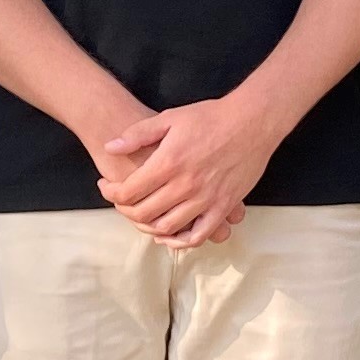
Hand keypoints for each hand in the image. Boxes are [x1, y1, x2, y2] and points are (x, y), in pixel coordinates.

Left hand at [97, 93, 279, 248]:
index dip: (111, 193)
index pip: (128, 191)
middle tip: (121, 202)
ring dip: (147, 227)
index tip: (106, 187)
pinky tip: (169, 236)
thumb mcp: (169, 118)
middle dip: (125, 211)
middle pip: (143, 213)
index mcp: (168, 162)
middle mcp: (185, 185)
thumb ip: (137, 134)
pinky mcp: (224, 207)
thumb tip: (110, 147)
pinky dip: (180, 242)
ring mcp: (206, 199)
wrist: (252, 122)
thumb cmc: (210, 117)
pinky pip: (199, 235)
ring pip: (167, 228)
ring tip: (141, 216)